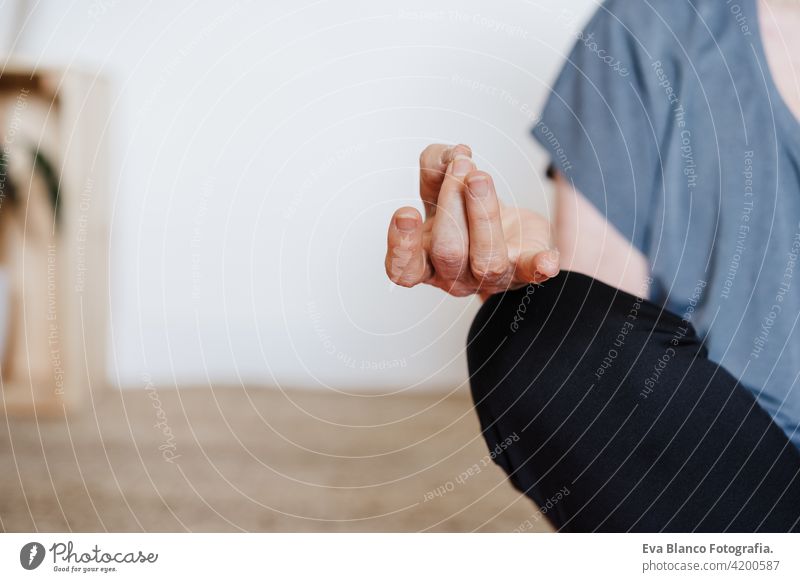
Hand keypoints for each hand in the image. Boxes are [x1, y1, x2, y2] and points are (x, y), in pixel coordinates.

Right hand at [385, 144, 558, 296]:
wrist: (506, 231)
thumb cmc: (466, 214)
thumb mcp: (442, 186)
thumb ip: (434, 167)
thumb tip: (446, 154)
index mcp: (426, 261)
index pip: (404, 268)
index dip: (403, 245)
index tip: (407, 211)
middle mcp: (455, 276)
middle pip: (448, 251)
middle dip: (452, 203)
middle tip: (461, 166)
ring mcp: (490, 277)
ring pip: (486, 258)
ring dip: (483, 212)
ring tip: (480, 177)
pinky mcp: (524, 269)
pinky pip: (533, 272)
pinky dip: (539, 267)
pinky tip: (546, 261)